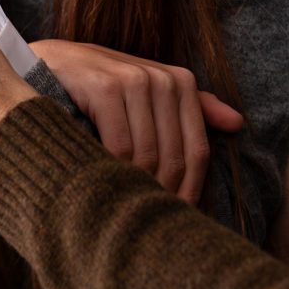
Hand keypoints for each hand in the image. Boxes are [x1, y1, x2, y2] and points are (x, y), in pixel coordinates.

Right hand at [29, 39, 244, 204]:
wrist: (50, 62)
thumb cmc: (104, 87)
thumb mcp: (149, 94)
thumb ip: (193, 108)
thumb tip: (238, 123)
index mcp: (181, 82)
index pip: (197, 152)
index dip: (189, 191)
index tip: (175, 220)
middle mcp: (163, 79)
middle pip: (175, 158)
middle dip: (163, 196)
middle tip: (147, 226)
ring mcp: (134, 80)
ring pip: (148, 156)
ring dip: (138, 190)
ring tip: (126, 213)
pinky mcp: (103, 88)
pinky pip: (119, 147)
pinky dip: (114, 173)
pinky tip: (106, 189)